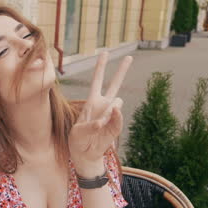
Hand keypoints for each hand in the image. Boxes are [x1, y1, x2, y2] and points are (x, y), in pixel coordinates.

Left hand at [68, 52, 132, 177]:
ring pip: (117, 102)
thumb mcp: (77, 131)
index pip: (97, 81)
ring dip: (107, 110)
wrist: (85, 155)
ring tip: (97, 123)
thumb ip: (91, 124)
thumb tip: (106, 118)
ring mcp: (111, 115)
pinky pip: (117, 120)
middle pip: (114, 84)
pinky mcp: (115, 126)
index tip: (104, 52)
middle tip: (129, 57)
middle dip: (121, 71)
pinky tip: (104, 124)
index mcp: (91, 101)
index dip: (101, 67)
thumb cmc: (78, 141)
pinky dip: (111, 121)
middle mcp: (103, 105)